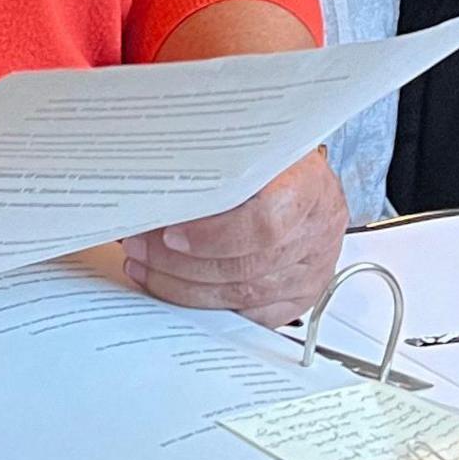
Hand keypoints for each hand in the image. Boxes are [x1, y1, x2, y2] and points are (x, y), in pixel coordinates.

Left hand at [120, 153, 346, 323]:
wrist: (310, 180)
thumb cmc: (277, 159)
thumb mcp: (252, 145)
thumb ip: (214, 163)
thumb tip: (156, 183)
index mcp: (309, 186)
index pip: (263, 224)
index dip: (212, 237)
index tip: (170, 233)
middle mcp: (317, 232)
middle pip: (246, 266)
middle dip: (182, 264)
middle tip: (141, 249)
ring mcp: (313, 269)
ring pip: (244, 296)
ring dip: (186, 288)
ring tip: (147, 268)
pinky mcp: (301, 295)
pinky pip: (251, 314)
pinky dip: (209, 306)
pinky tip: (177, 290)